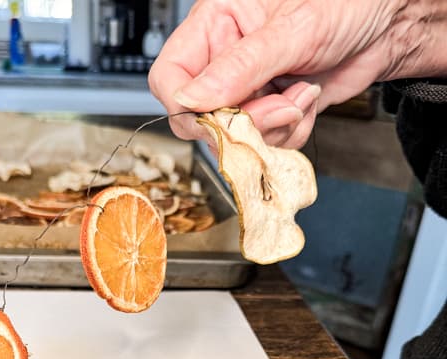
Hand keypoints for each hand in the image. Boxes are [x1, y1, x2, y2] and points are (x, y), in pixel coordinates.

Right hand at [149, 0, 440, 147]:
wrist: (388, 23)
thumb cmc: (346, 1)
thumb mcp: (291, 29)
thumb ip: (238, 68)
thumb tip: (191, 99)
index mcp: (215, 23)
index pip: (170, 77)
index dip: (187, 106)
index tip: (218, 116)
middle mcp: (225, 59)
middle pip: (202, 118)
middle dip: (243, 122)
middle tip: (278, 105)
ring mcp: (248, 89)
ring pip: (237, 137)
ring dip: (274, 127)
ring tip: (302, 93)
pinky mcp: (271, 111)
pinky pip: (266, 143)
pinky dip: (291, 131)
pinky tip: (307, 100)